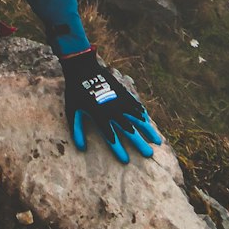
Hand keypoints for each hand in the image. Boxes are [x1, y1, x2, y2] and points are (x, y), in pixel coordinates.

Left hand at [61, 48, 161, 163]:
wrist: (83, 68)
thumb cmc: (75, 91)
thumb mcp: (72, 110)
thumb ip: (77, 129)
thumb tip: (81, 148)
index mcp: (100, 115)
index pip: (110, 137)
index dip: (118, 150)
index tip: (126, 161)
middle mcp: (112, 109)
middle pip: (129, 130)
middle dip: (139, 143)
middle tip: (149, 154)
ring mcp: (119, 100)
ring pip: (137, 118)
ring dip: (148, 130)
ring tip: (157, 141)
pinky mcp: (122, 92)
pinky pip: (135, 105)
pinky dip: (142, 114)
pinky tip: (148, 122)